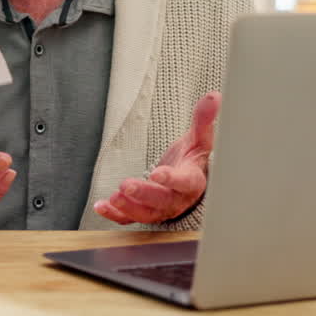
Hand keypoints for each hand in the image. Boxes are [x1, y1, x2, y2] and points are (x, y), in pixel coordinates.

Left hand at [94, 90, 220, 224]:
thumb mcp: (200, 139)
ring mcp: (161, 209)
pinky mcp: (146, 212)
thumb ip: (204, 119)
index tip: (158, 173)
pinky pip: (130, 219)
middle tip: (126, 185)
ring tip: (113, 198)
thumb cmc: (193, 160)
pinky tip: (100, 206)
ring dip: (128, 208)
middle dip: (143, 194)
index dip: (172, 179)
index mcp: (192, 180)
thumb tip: (214, 96)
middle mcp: (177, 199)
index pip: (184, 182)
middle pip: (162, 200)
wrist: (189, 182)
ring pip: (146, 213)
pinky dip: (115, 215)